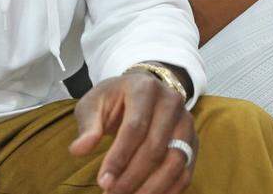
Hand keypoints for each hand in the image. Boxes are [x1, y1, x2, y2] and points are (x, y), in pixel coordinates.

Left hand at [70, 73, 196, 193]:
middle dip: (132, 176)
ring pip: (175, 161)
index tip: (103, 181)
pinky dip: (169, 190)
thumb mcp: (95, 103)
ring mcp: (186, 122)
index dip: (119, 157)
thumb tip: (78, 150)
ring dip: (152, 188)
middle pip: (156, 147)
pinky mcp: (193, 141)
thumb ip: (87, 126)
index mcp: (145, 89)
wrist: (143, 90)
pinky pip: (186, 171)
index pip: (135, 127)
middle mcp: (172, 102)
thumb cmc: (114, 99)